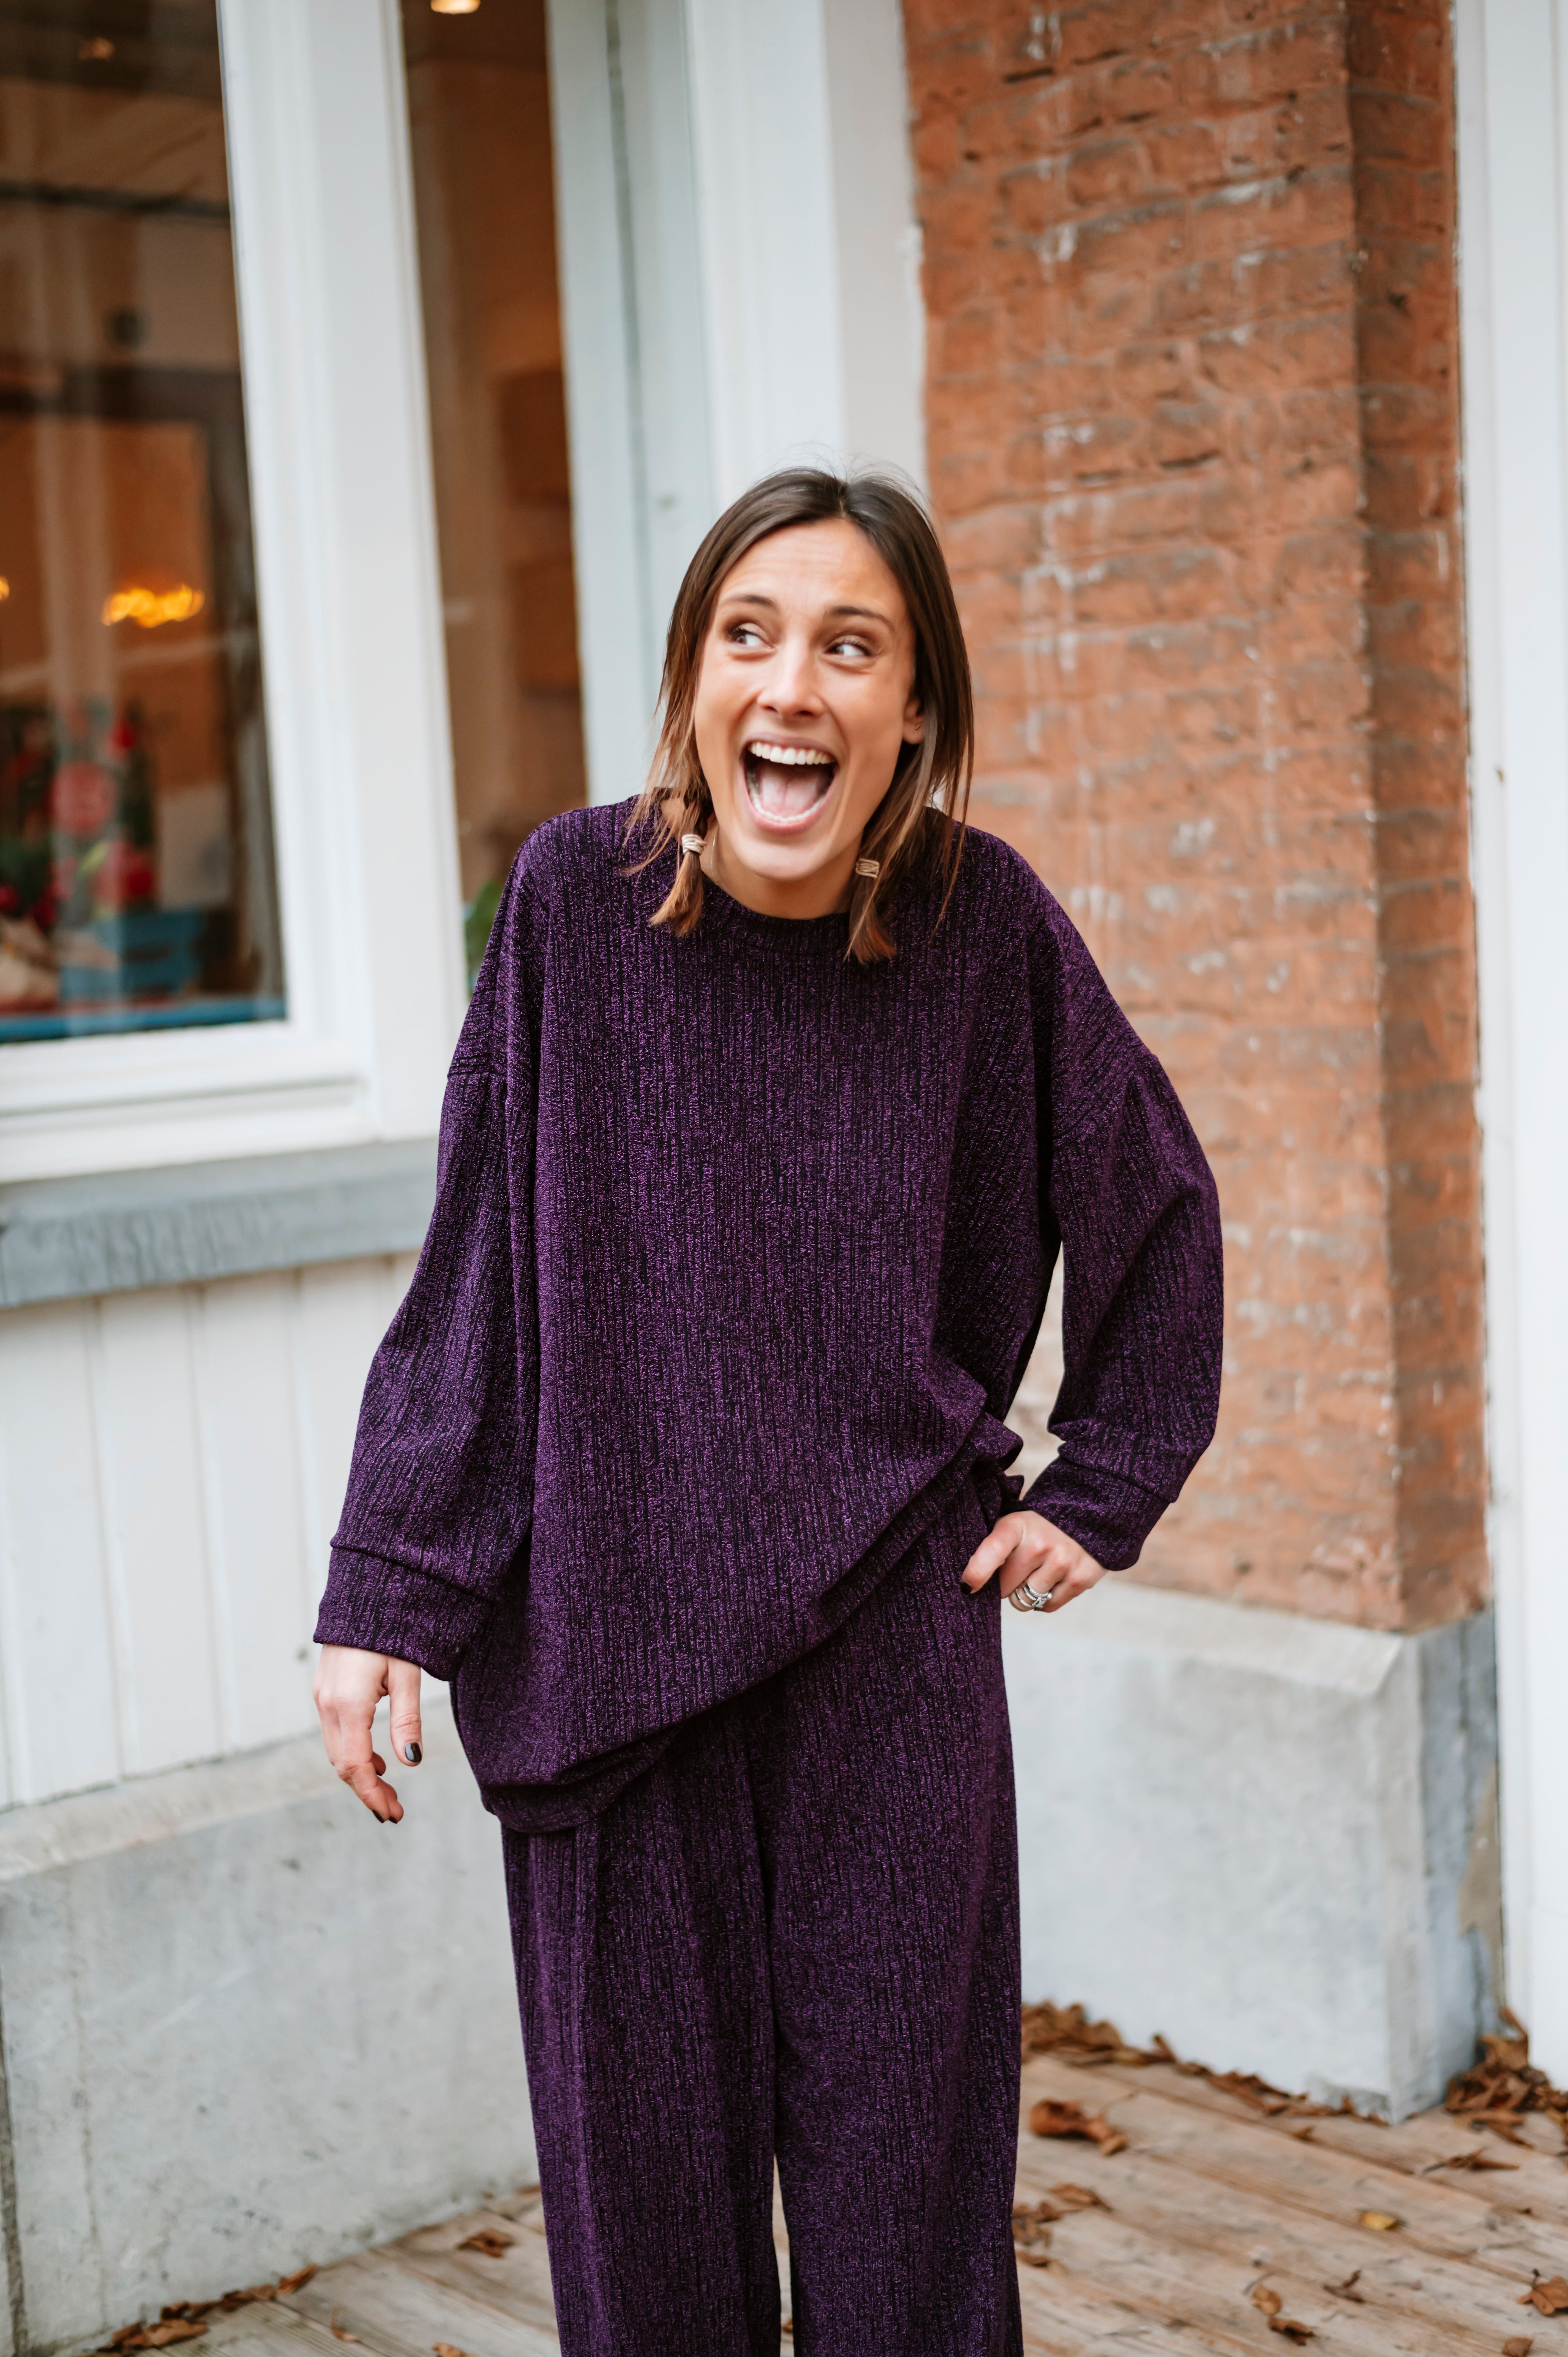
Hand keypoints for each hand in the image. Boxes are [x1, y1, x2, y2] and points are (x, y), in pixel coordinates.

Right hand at [313, 1645, 422, 1822]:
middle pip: (342, 1764)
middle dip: (367, 1790)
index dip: (373, 1794)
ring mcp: (321, 1697)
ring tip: (388, 1790)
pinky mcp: (324, 1690)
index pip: (357, 1765)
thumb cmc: (393, 1631)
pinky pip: (335, 1732)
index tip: (393, 1814)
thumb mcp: (407, 1676)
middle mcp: (328, 1704)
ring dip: (359, 1773)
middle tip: (394, 1810)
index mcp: (348, 1704)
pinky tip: (377, 1758)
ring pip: (336, 1750)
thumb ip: (406, 1720)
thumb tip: (411, 1762)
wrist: (367, 1593)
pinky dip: (353, 1752)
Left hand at [960, 1509, 1104, 1613]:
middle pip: (1004, 1588)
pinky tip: (1052, 1579)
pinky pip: (1046, 1607)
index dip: (977, 1572)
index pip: (992, 1551)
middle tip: (1017, 1568)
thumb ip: (991, 1548)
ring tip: (1035, 1573)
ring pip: (1024, 1602)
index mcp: (1017, 1525)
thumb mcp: (1012, 1525)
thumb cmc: (1037, 1528)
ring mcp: (1062, 1563)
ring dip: (1024, 1593)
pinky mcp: (1080, 1580)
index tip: (967, 1587)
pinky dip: (1045, 1599)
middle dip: (1005, 1583)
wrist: (1086, 1517)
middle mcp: (1040, 1544)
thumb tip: (968, 1584)